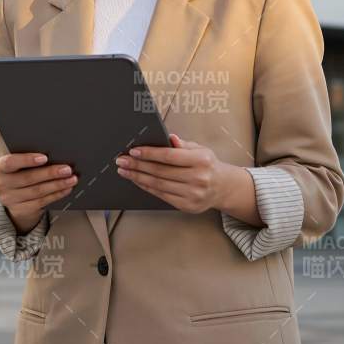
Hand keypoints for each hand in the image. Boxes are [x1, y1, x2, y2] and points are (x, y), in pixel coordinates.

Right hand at [0, 152, 77, 232]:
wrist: (11, 197)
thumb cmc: (18, 174)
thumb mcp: (17, 165)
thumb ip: (28, 159)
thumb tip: (54, 154)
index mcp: (0, 168)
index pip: (10, 162)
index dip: (27, 160)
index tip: (44, 157)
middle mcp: (2, 184)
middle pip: (28, 178)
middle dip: (50, 173)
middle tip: (67, 169)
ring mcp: (10, 199)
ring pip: (37, 191)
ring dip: (57, 184)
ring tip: (71, 179)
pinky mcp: (20, 210)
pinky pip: (41, 202)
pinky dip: (56, 194)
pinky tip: (66, 189)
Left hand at [114, 133, 240, 214]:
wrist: (222, 187)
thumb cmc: (207, 165)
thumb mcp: (199, 149)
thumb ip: (182, 145)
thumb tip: (168, 137)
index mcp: (202, 160)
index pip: (169, 156)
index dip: (149, 153)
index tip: (133, 151)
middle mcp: (198, 178)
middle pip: (160, 171)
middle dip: (137, 165)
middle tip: (121, 160)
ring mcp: (193, 194)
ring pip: (158, 184)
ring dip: (137, 176)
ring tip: (124, 170)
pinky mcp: (187, 206)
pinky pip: (161, 195)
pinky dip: (146, 187)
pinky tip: (137, 180)